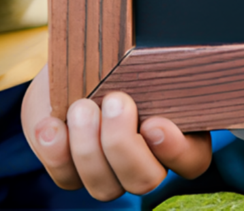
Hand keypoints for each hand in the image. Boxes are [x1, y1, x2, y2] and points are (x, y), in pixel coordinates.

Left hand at [21, 68, 213, 199]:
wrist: (73, 60)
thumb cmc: (113, 55)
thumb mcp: (134, 55)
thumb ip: (151, 68)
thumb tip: (151, 66)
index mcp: (178, 134)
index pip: (192, 160)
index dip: (177, 151)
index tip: (154, 123)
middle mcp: (146, 162)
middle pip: (145, 180)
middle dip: (123, 144)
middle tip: (114, 101)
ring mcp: (109, 173)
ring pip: (105, 188)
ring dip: (89, 148)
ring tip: (81, 107)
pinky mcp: (73, 173)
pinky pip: (67, 178)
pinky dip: (57, 152)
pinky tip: (51, 125)